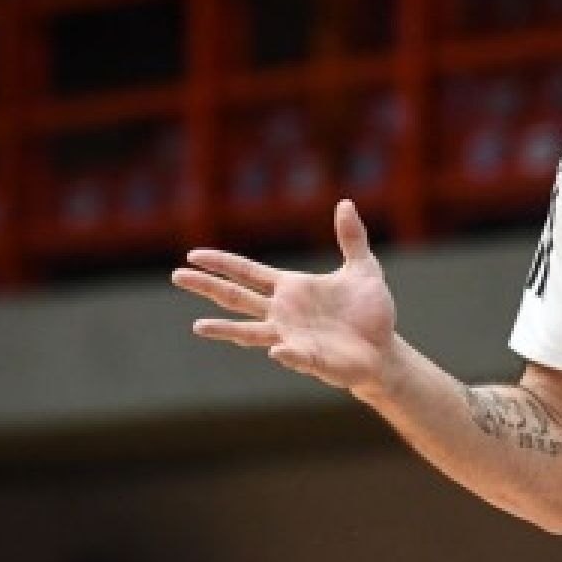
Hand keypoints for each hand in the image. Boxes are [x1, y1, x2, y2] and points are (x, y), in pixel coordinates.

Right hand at [172, 198, 399, 394]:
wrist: (384, 350)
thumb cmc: (369, 312)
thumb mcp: (364, 268)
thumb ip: (352, 238)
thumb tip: (345, 203)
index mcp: (291, 289)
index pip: (248, 273)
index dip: (222, 263)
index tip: (193, 254)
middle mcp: (283, 313)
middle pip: (237, 298)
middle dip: (208, 286)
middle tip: (178, 276)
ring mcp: (292, 337)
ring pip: (250, 333)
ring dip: (225, 330)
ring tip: (198, 326)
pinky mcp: (311, 359)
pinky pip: (295, 356)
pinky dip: (286, 353)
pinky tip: (278, 350)